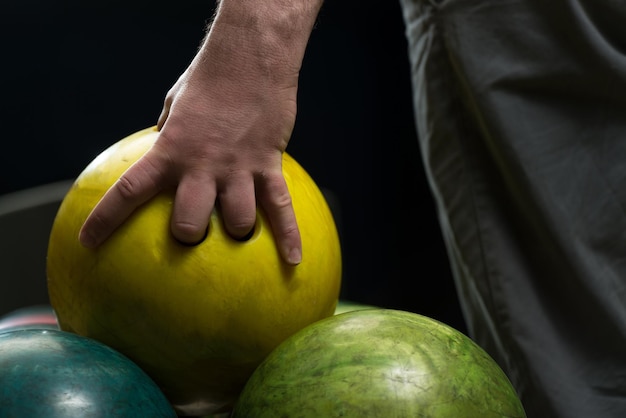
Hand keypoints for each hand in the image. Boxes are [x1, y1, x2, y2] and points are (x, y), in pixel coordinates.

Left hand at [77, 2, 318, 264]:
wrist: (250, 59)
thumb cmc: (209, 79)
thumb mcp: (174, 105)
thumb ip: (168, 137)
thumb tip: (166, 155)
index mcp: (170, 151)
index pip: (129, 191)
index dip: (106, 220)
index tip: (89, 243)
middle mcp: (201, 167)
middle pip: (189, 224)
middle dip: (188, 237)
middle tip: (192, 234)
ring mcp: (238, 169)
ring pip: (237, 222)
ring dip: (236, 233)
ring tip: (238, 231)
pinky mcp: (268, 165)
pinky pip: (281, 208)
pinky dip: (289, 236)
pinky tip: (293, 260)